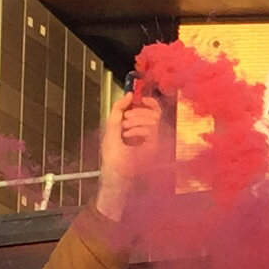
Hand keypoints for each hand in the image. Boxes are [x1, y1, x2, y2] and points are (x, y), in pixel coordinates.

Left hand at [95, 84, 176, 229]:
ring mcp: (155, 142)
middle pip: (154, 112)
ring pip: (154, 119)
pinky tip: (130, 138)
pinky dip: (138, 130)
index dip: (149, 103)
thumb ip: (118, 109)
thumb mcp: (111, 127)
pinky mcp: (156, 147)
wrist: (115, 174)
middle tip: (126, 121)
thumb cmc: (112, 156)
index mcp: (141, 129)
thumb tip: (129, 94)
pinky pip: (152, 129)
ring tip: (126, 132)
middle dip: (138, 112)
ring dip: (137, 121)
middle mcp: (151, 135)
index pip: (153, 111)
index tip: (141, 99)